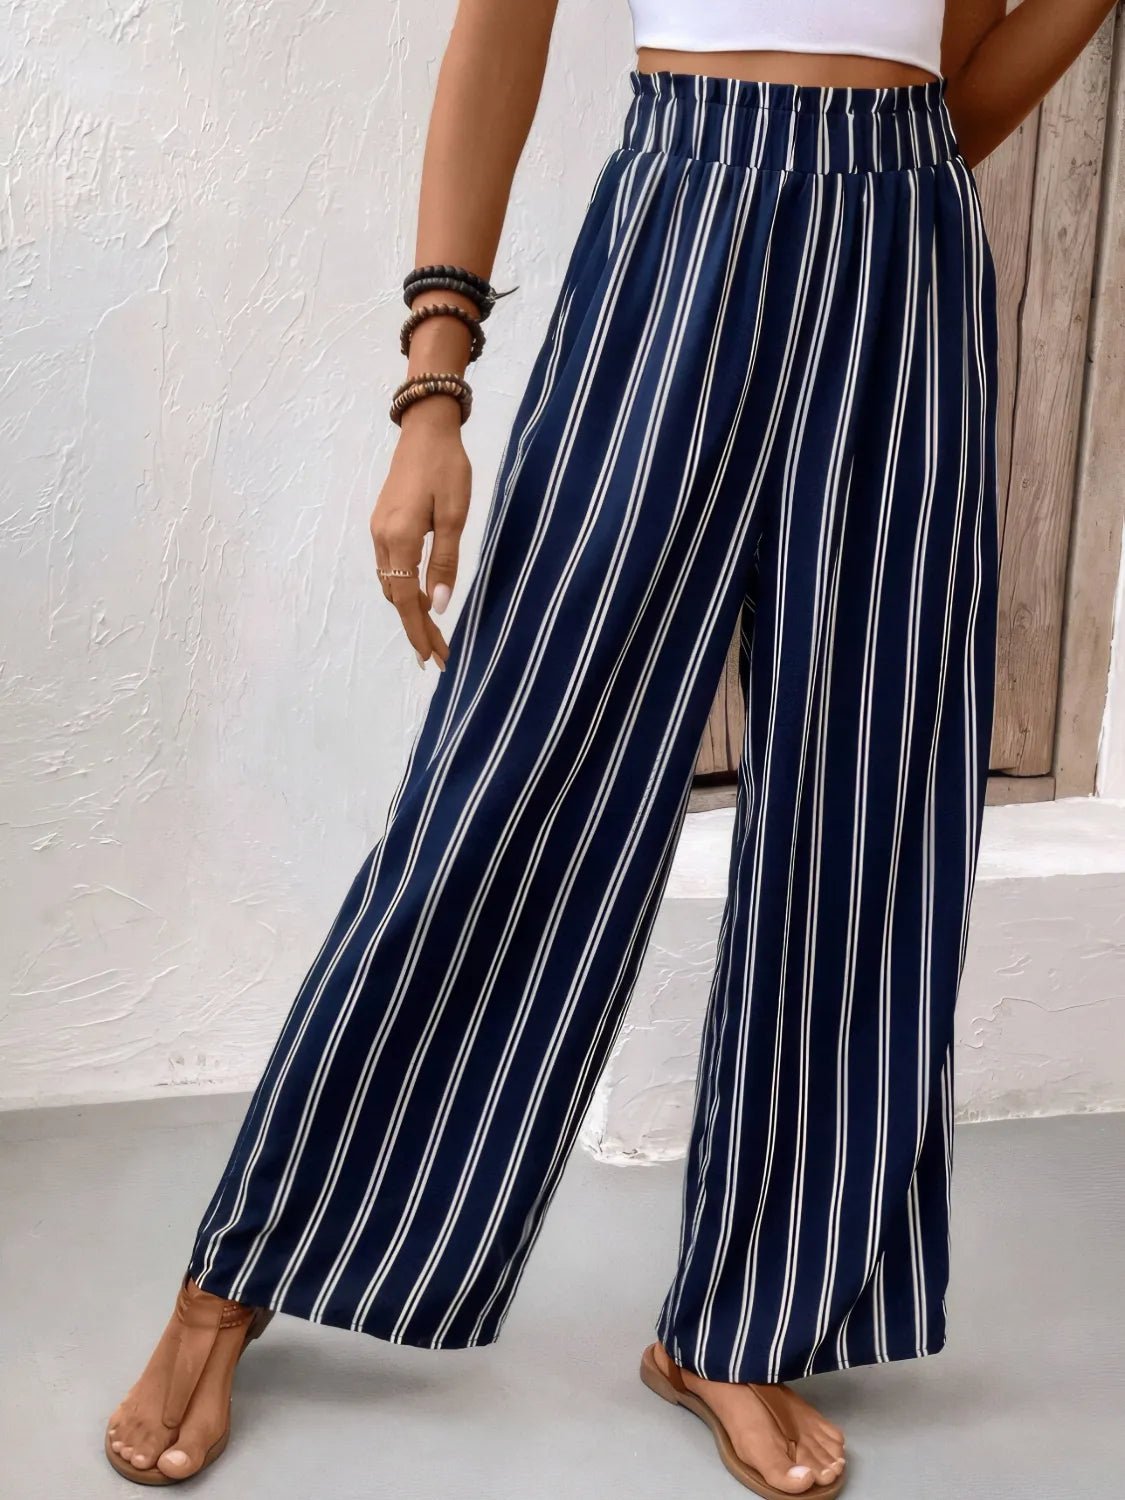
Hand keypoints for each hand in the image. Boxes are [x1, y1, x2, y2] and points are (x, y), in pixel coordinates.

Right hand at [370, 395, 470, 667]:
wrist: (426, 429)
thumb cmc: (447, 468)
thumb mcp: (454, 516)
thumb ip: (445, 562)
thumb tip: (439, 606)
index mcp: (399, 539)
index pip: (407, 600)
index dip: (419, 632)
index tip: (433, 659)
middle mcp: (381, 540)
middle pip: (397, 598)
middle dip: (416, 628)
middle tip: (440, 655)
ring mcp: (378, 531)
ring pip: (391, 584)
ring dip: (410, 611)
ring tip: (433, 633)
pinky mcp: (382, 523)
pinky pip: (390, 568)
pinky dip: (404, 590)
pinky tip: (421, 598)